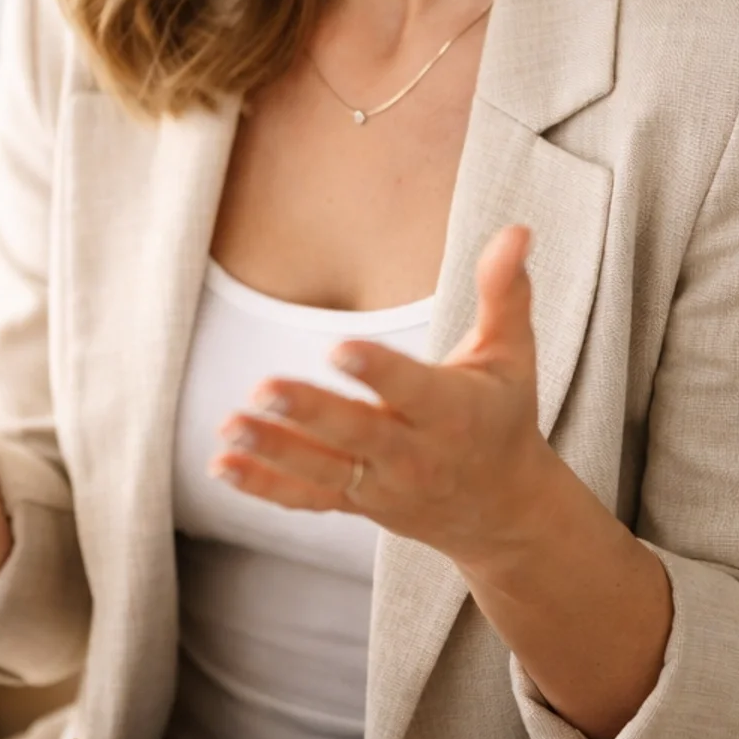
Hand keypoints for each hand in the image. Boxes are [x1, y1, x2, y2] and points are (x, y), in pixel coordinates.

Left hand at [211, 225, 570, 576]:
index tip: (339, 348)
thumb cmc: (503, 416)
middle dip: (311, 412)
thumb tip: (517, 228)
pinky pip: (306, 498)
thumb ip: (505, 291)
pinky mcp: (356, 502)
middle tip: (265, 387)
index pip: (412, 389)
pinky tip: (221, 465)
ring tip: (229, 426)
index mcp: (452, 412)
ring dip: (274, 450)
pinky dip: (264, 485)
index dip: (377, 371)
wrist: (504, 510)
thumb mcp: (512, 355)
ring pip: (323, 470)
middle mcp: (415, 453)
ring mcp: (381, 483)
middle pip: (358, 433)